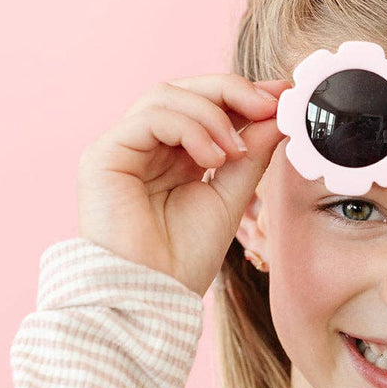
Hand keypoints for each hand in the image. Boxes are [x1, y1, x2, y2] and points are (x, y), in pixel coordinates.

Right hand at [77, 74, 290, 296]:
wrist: (152, 297)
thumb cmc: (184, 259)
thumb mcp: (230, 197)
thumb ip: (250, 154)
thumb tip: (278, 113)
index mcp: (173, 156)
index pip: (204, 106)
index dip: (242, 94)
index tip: (282, 95)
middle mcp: (145, 146)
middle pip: (185, 90)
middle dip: (231, 91)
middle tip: (269, 104)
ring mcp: (123, 148)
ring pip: (166, 95)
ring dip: (211, 115)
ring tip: (233, 152)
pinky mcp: (104, 154)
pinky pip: (150, 116)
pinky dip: (189, 127)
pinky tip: (212, 159)